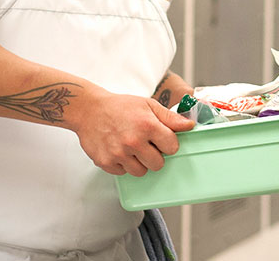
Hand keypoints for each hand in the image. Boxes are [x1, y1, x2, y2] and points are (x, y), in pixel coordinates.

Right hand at [73, 92, 194, 176]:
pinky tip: (119, 150)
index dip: (168, 143)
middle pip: (158, 164)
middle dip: (155, 155)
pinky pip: (123, 173)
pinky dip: (123, 165)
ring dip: (139, 163)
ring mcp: (118, 154)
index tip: (161, 139)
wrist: (89, 110)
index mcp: (147, 126)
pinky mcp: (105, 162)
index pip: (172, 147)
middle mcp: (133, 142)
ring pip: (141, 172)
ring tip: (132, 148)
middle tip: (146, 144)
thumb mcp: (148, 105)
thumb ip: (170, 117)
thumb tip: (189, 126)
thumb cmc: (120, 107)